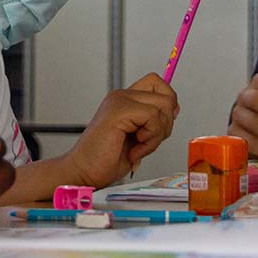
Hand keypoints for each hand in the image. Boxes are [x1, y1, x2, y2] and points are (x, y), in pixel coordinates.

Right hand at [64, 73, 178, 185]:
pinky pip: (153, 117)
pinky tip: (134, 151)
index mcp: (125, 100)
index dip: (168, 103)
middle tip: (148, 141)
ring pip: (163, 106)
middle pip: (166, 94)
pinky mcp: (119, 111)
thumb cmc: (106, 160)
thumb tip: (175, 109)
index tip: (160, 127)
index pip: (158, 84)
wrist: (83, 172)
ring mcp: (119, 101)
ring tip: (138, 147)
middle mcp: (121, 96)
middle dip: (166, 123)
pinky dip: (149, 140)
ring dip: (157, 134)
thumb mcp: (138, 138)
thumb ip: (153, 121)